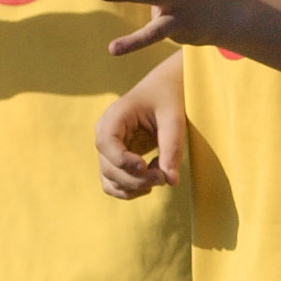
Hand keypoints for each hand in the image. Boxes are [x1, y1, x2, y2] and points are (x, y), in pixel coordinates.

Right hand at [95, 80, 186, 200]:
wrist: (164, 90)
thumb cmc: (168, 98)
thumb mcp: (174, 118)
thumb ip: (172, 148)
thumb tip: (171, 181)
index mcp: (115, 116)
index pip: (106, 143)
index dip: (122, 160)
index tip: (145, 165)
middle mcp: (105, 134)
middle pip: (109, 167)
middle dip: (136, 179)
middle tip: (164, 177)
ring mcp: (108, 150)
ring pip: (110, 180)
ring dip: (135, 187)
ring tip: (161, 176)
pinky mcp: (116, 161)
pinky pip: (114, 184)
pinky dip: (131, 190)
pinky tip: (152, 182)